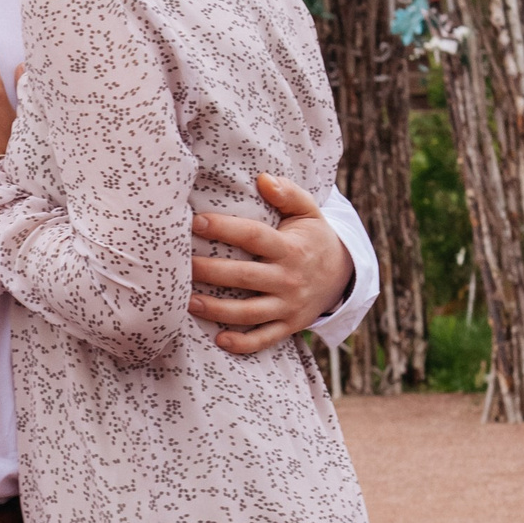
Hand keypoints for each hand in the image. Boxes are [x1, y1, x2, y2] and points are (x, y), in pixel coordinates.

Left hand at [188, 172, 352, 354]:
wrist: (342, 276)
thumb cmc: (313, 238)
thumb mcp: (309, 212)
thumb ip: (288, 193)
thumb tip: (263, 178)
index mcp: (290, 248)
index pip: (253, 236)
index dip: (224, 228)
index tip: (196, 221)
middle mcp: (289, 279)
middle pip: (244, 277)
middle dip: (210, 272)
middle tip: (181, 267)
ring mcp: (289, 305)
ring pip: (249, 313)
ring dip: (217, 310)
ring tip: (188, 303)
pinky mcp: (289, 326)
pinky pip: (265, 339)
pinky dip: (243, 344)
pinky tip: (219, 340)